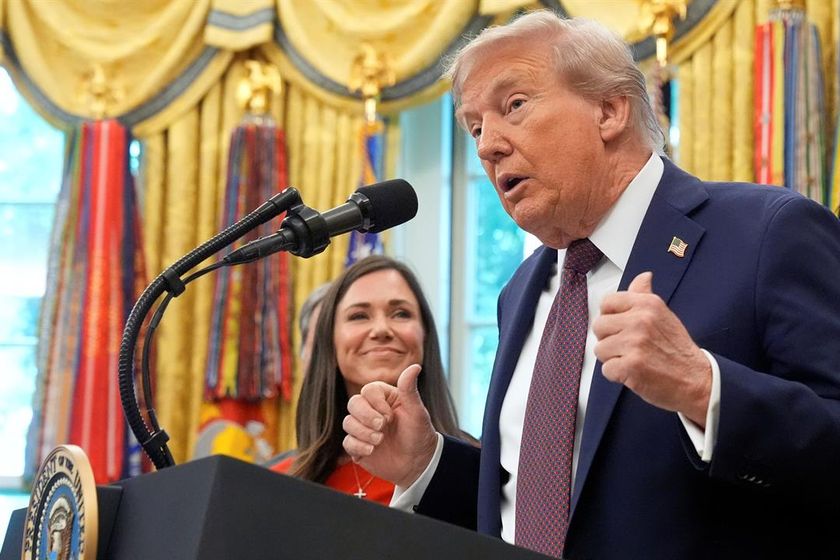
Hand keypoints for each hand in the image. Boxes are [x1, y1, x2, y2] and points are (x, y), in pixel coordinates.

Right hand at [343, 364, 438, 487]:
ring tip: (380, 441)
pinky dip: (358, 447)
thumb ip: (410, 390)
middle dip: (365, 417)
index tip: (390, 416)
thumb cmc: (419, 434)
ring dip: (363, 433)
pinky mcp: (358, 446)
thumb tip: (415, 367)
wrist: (418, 464)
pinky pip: (347, 442)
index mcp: (384, 398)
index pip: (368, 390)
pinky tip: (372, 451)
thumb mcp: (416, 412)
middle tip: (382, 427)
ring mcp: (363, 428)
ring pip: (348, 423)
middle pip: (353, 404)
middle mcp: (371, 411)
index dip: (376, 403)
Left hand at [593, 272, 711, 425]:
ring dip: (613, 358)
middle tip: (629, 347)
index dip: (609, 317)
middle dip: (609, 339)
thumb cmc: (677, 349)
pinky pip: (606, 369)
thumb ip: (644, 295)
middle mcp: (640, 320)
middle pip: (599, 326)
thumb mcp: (664, 314)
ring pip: (600, 349)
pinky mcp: (631, 366)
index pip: (606, 302)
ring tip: (634, 360)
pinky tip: (634, 372)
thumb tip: (643, 277)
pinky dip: (617, 375)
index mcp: (647, 304)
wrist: (697, 380)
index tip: (620, 327)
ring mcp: (635, 343)